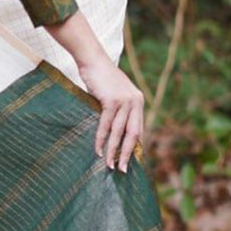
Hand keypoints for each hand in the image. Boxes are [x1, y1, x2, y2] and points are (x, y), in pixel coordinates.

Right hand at [77, 53, 143, 172]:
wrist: (92, 59)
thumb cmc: (101, 78)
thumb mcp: (114, 94)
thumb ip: (119, 110)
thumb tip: (115, 132)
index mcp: (138, 101)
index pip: (138, 129)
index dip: (134, 147)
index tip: (129, 161)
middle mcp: (135, 101)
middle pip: (133, 134)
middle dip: (127, 154)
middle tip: (122, 170)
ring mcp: (125, 101)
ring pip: (119, 132)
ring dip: (113, 151)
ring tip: (109, 166)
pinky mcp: (112, 100)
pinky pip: (106, 125)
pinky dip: (101, 140)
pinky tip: (98, 151)